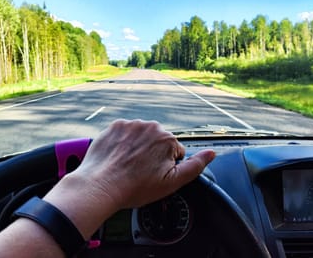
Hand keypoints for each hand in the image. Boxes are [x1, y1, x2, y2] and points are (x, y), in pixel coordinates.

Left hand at [44, 119, 214, 238]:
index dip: (166, 166)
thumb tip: (211, 153)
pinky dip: (123, 142)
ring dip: (138, 147)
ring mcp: (131, 124)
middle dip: (153, 154)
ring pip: (141, 136)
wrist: (100, 185)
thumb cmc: (134, 187)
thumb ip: (195, 166)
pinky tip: (118, 157)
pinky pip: (125, 132)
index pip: (174, 151)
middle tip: (140, 171)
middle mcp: (151, 126)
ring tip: (128, 165)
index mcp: (167, 139)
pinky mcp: (115, 126)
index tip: (154, 174)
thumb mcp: (172, 183)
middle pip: (158, 141)